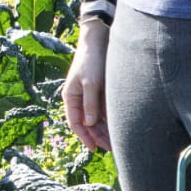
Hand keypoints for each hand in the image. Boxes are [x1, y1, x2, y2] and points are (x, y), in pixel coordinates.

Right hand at [60, 19, 110, 152]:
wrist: (100, 41)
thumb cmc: (92, 60)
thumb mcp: (90, 83)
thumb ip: (90, 103)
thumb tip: (89, 124)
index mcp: (71, 96)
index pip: (75, 122)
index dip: (84, 137)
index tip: (94, 149)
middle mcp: (80, 98)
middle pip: (87, 123)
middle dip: (97, 137)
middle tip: (111, 149)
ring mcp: (90, 96)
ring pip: (96, 119)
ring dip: (104, 130)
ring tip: (116, 143)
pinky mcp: (100, 92)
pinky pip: (104, 111)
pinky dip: (110, 120)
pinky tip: (119, 128)